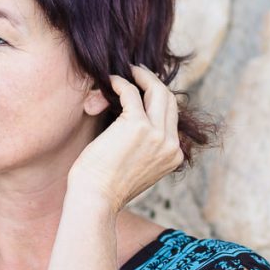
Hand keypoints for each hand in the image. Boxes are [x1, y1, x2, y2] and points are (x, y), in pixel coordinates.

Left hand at [68, 65, 184, 211]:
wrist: (96, 198)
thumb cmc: (107, 185)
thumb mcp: (139, 166)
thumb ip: (146, 146)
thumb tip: (135, 118)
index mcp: (174, 155)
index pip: (173, 117)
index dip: (159, 99)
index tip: (145, 89)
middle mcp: (170, 144)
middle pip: (170, 100)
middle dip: (154, 82)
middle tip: (137, 73)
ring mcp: (156, 134)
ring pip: (157, 91)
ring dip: (141, 76)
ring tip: (127, 70)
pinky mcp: (137, 125)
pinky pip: (131, 93)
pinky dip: (121, 83)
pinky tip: (110, 82)